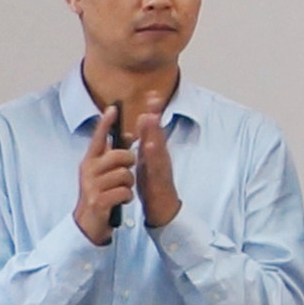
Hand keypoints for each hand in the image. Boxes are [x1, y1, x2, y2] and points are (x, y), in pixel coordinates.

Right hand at [72, 114, 140, 243]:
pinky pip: (125, 191)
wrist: (87, 223)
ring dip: (129, 184)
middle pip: (120, 155)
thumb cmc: (99, 194)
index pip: (98, 138)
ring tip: (120, 191)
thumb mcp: (101, 173)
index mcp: (89, 161)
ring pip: (126, 175)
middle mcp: (88, 170)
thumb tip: (127, 134)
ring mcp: (92, 185)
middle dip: (130, 164)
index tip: (112, 108)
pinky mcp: (99, 200)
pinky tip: (120, 201)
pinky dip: (127, 197)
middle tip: (126, 174)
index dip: (106, 123)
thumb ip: (111, 155)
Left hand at [131, 103, 181, 232]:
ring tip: (150, 116)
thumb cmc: (154, 184)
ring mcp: (162, 166)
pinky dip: (154, 155)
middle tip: (154, 98)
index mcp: (154, 151)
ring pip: (158, 146)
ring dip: (155, 131)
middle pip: (158, 132)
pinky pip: (157, 165)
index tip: (151, 95)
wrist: (163, 208)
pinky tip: (150, 146)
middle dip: (156, 115)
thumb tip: (140, 124)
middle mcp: (160, 156)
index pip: (152, 128)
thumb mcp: (147, 160)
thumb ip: (145, 143)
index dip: (153, 111)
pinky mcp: (160, 178)